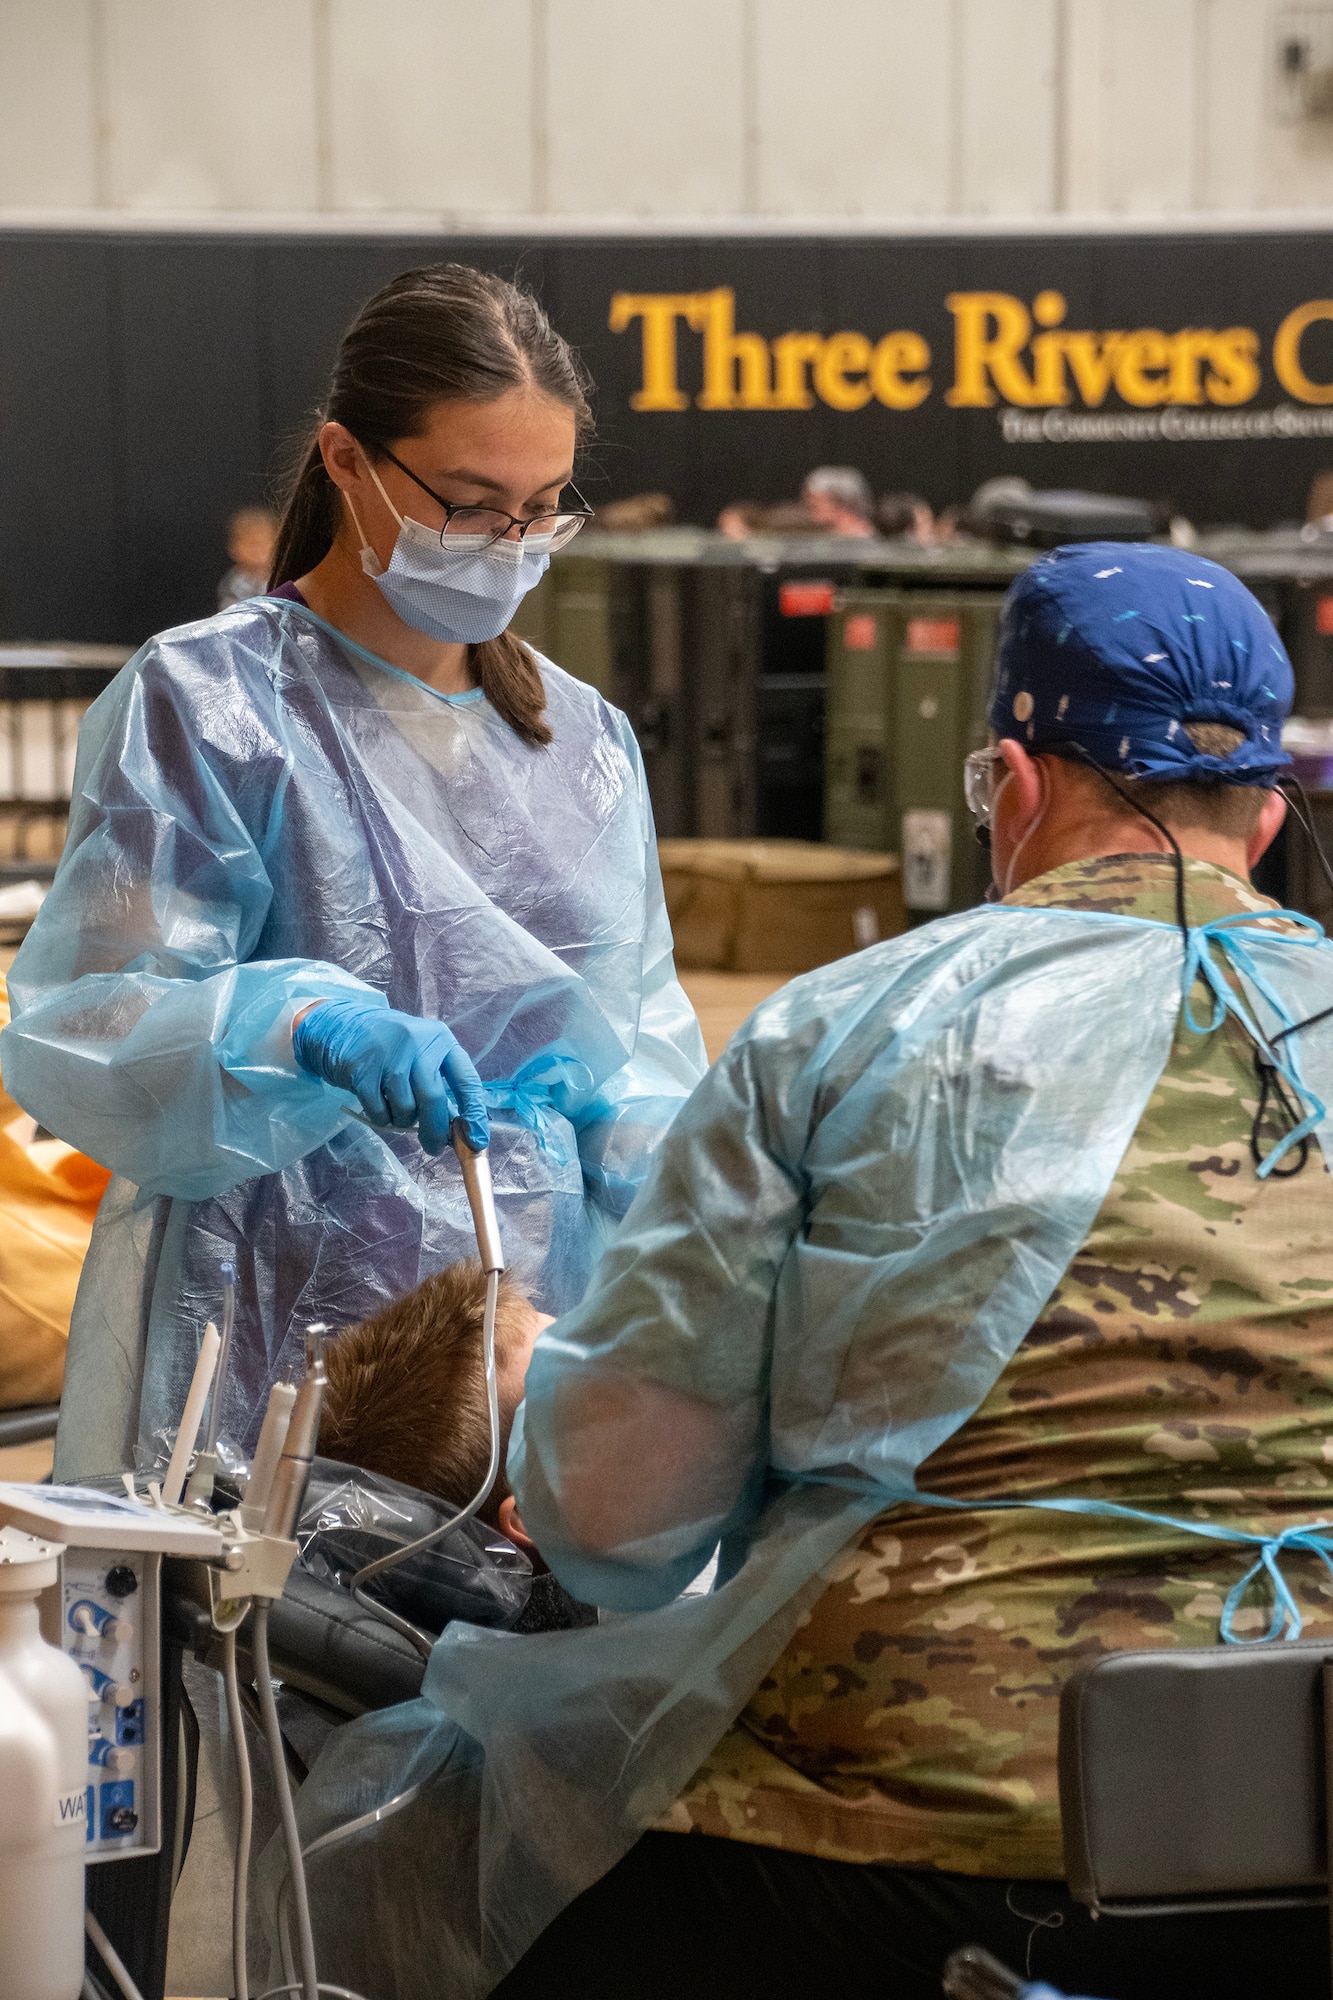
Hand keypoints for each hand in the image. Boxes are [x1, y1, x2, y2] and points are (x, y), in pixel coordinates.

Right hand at [293, 997, 488, 1154]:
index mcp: (440, 1039)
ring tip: (395, 1109)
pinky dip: (382, 1119)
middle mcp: (417, 1042)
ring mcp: (388, 1054)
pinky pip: (380, 1111)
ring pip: (406, 1108)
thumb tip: (457, 1129)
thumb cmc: (390, 1048)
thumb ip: (439, 1085)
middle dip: (435, 1130)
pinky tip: (378, 1106)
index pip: (466, 1080)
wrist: (340, 1026)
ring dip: (403, 1121)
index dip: (474, 1114)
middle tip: (433, 1148)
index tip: (476, 1141)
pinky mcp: (362, 1069)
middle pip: (433, 1098)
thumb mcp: (420, 1055)